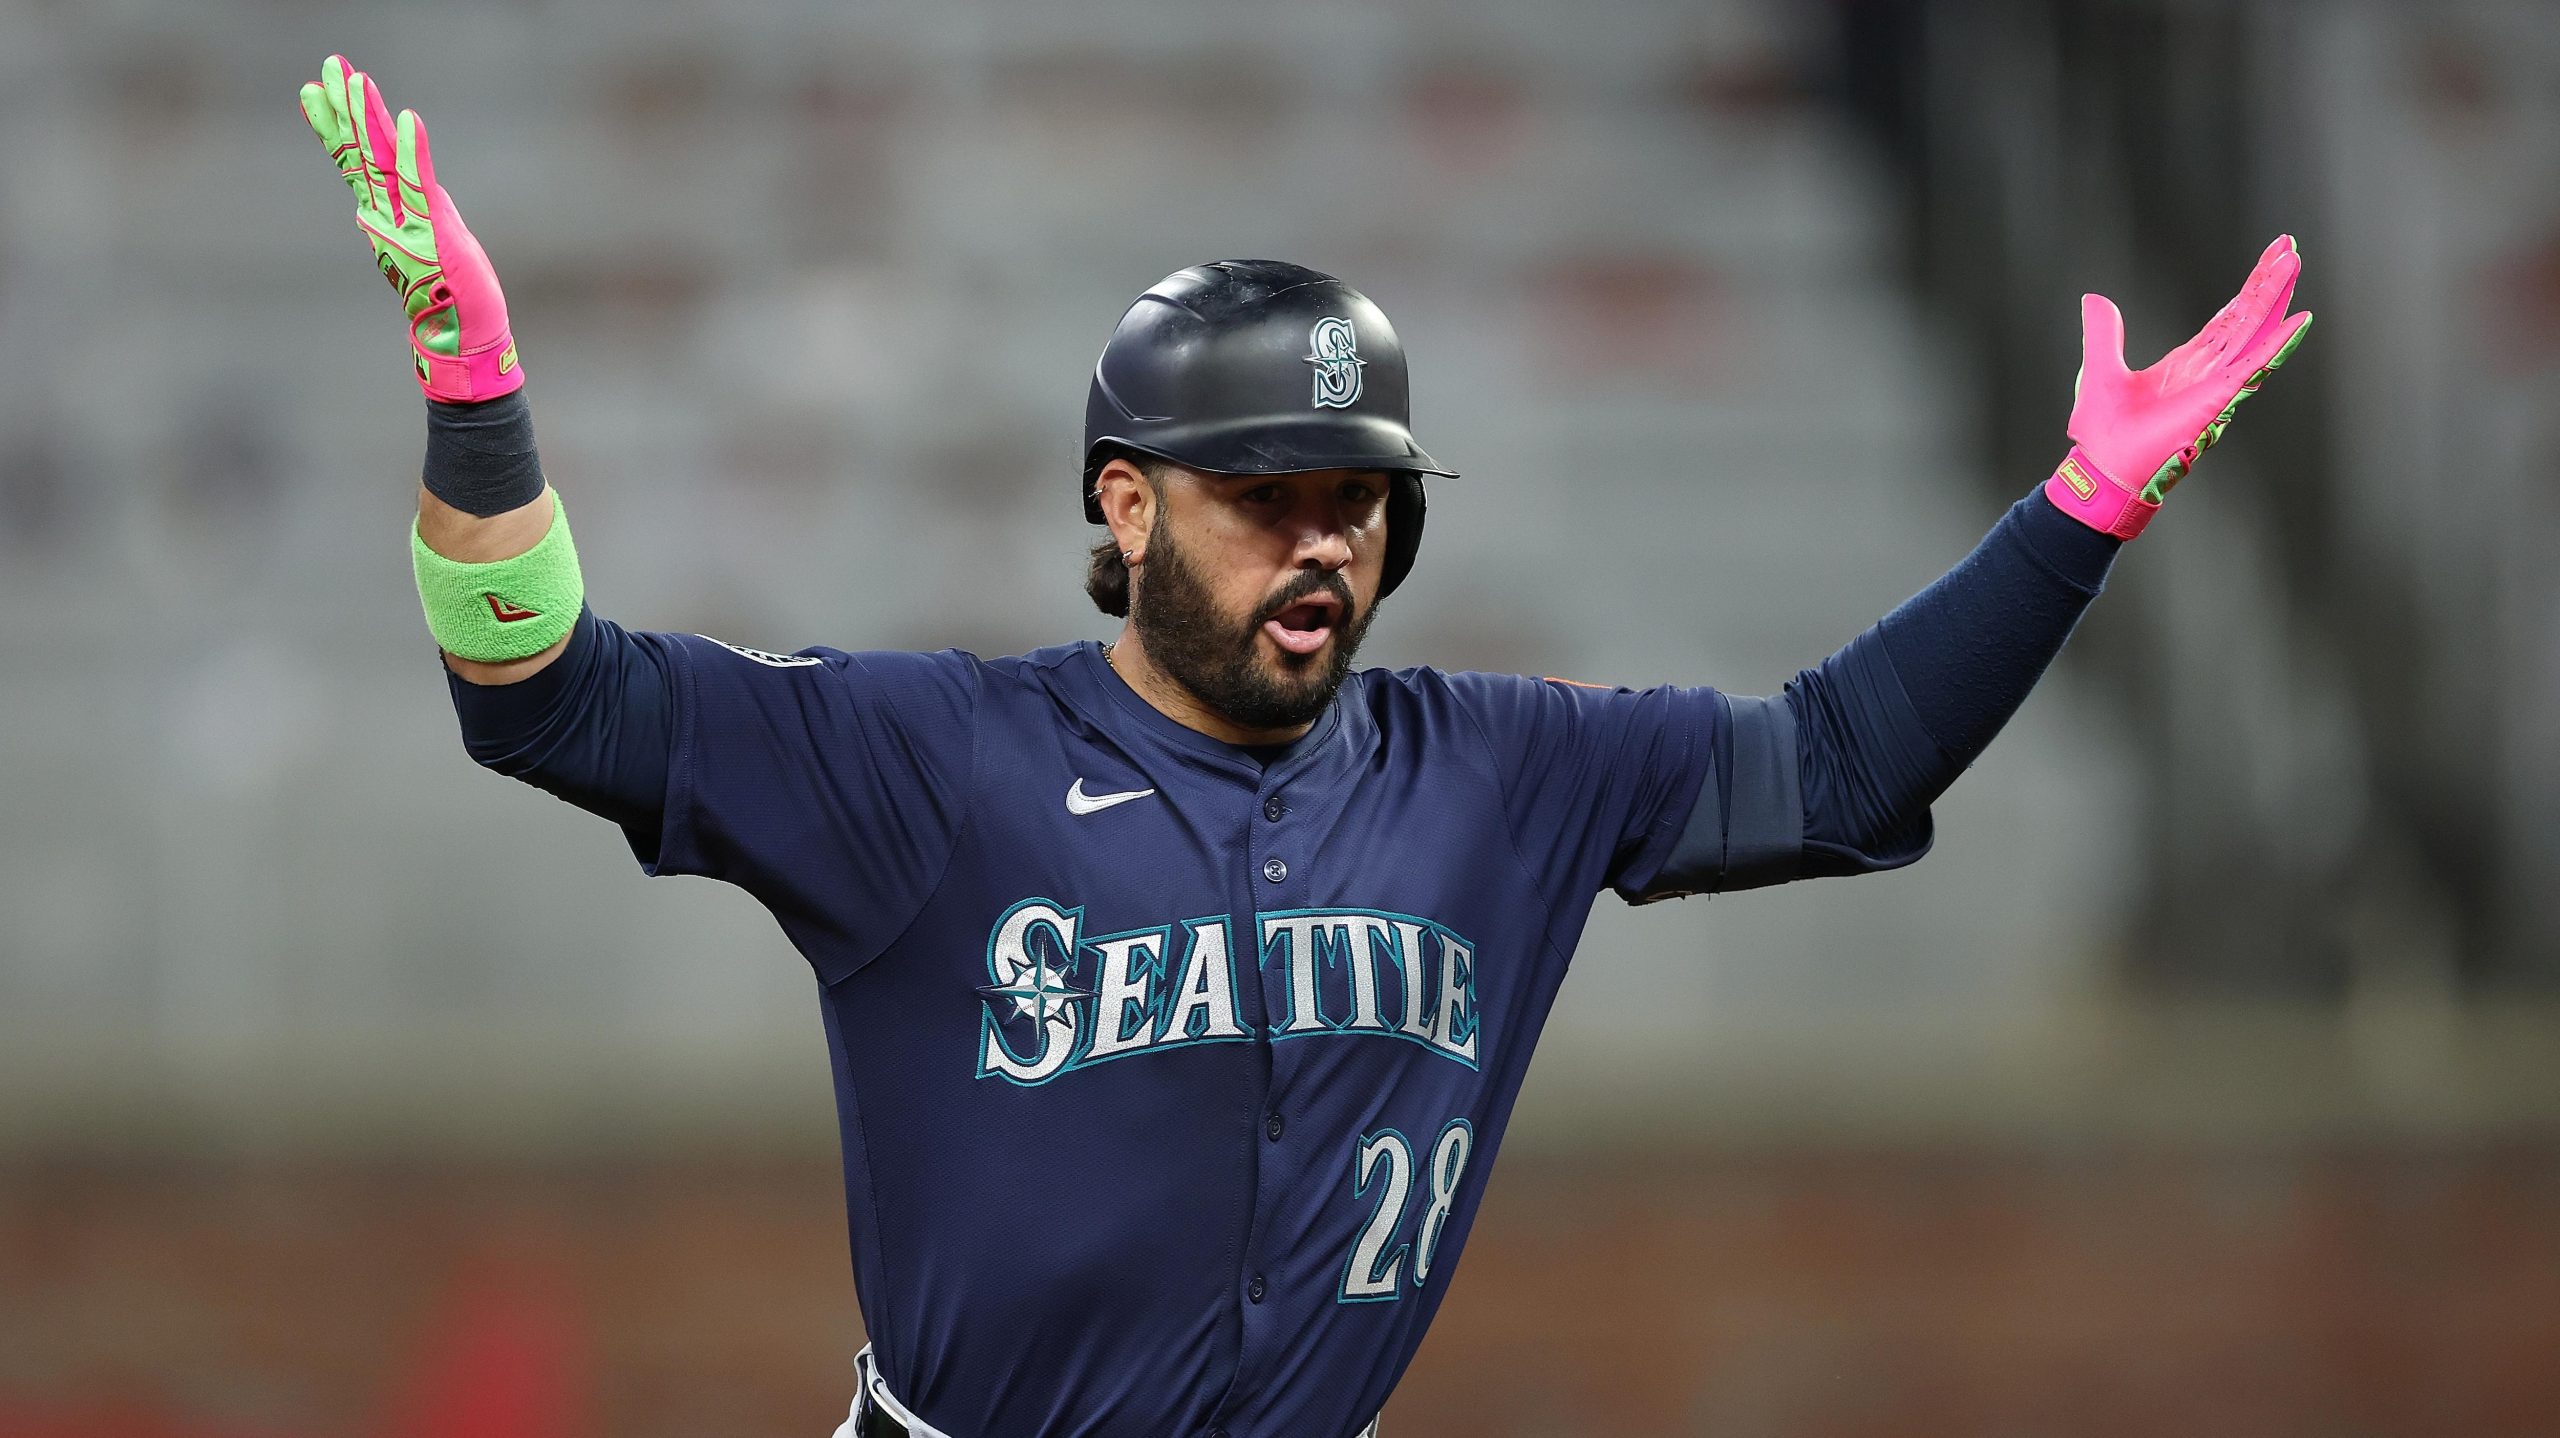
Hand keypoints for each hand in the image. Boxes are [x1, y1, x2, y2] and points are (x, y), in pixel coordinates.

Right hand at [299, 55, 523, 402]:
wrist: (462, 334)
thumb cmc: (447, 292)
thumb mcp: (425, 243)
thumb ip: (403, 219)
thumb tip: (367, 207)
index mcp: (387, 213)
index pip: (356, 160)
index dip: (337, 124)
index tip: (315, 89)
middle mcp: (388, 213)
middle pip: (361, 151)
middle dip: (345, 108)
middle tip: (329, 66)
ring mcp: (407, 220)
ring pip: (380, 161)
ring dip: (369, 118)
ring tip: (355, 79)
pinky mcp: (433, 230)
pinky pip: (419, 184)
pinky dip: (411, 151)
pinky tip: (407, 120)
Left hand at [2045, 235, 2311, 538]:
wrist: (2101, 471)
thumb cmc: (2103, 435)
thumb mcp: (2100, 368)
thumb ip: (2104, 333)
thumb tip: (2094, 300)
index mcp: (2188, 365)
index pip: (2227, 320)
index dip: (2249, 290)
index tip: (2269, 259)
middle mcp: (2209, 373)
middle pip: (2247, 320)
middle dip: (2268, 284)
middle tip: (2290, 248)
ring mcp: (2216, 386)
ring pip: (2254, 334)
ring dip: (2274, 300)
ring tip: (2293, 265)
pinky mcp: (2216, 400)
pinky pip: (2253, 367)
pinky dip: (2276, 345)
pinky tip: (2298, 320)